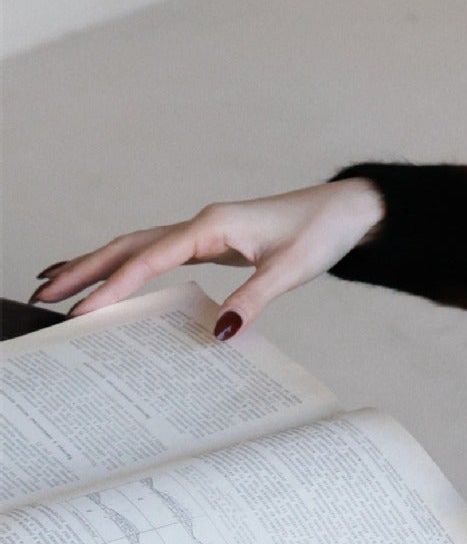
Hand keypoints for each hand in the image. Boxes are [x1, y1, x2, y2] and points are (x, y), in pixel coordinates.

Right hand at [25, 178, 385, 333]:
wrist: (346, 210)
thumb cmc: (321, 232)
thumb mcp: (292, 270)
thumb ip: (253, 298)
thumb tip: (218, 333)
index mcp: (212, 226)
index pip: (150, 258)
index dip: (114, 287)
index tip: (82, 312)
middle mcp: (200, 224)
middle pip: (128, 246)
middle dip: (84, 270)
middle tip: (42, 295)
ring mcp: (203, 231)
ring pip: (137, 246)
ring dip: (97, 264)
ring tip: (55, 284)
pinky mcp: (210, 242)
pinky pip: (156, 253)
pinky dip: (127, 264)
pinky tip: (112, 278)